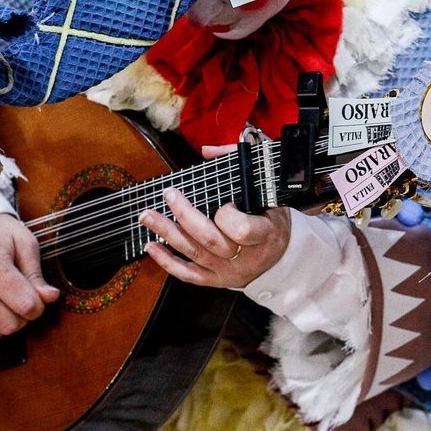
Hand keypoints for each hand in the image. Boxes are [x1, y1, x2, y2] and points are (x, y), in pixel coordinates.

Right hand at [0, 213, 60, 348]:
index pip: (25, 305)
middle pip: (7, 325)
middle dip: (23, 318)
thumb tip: (51, 298)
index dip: (39, 305)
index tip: (37, 295)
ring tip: (6, 310)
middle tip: (21, 300)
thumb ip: (37, 274)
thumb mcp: (24, 243)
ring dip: (3, 329)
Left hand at [138, 148, 292, 287]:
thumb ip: (239, 166)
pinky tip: (151, 247)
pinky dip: (167, 262)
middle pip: (209, 239)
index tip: (227, 202)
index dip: (228, 216)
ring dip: (167, 233)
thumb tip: (207, 151)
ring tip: (147, 216)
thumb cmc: (273, 218)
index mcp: (264, 234)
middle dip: (184, 215)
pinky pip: (188, 274)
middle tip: (169, 195)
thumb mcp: (268, 190)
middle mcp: (245, 256)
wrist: (282, 255)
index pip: (241, 229)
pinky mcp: (216, 279)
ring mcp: (229, 270)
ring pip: (194, 252)